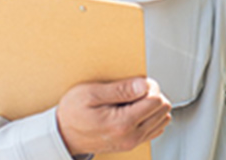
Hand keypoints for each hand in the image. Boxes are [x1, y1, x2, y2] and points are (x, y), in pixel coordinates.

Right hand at [56, 77, 171, 155]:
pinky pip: (154, 128)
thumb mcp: (91, 93)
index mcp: (122, 123)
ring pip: (161, 119)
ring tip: (132, 98)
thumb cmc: (74, 112)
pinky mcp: (131, 143)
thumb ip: (120, 89)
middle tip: (133, 88)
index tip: (136, 82)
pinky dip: (149, 115)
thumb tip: (144, 85)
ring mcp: (132, 142)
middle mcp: (131, 136)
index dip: (150, 86)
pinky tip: (134, 108)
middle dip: (152, 94)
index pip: (156, 101)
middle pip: (162, 110)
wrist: (64, 135)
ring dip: (152, 105)